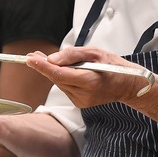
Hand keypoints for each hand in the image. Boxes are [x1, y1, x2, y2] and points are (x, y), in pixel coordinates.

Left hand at [27, 49, 147, 106]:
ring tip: (49, 59)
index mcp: (89, 81)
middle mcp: (84, 94)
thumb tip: (52, 59)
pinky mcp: (80, 103)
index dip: (43, 66)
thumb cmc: (114, 66)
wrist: (127, 85)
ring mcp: (81, 101)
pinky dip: (62, 78)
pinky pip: (66, 88)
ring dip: (54, 71)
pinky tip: (65, 70)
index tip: (30, 59)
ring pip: (60, 83)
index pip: (60, 74)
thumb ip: (73, 55)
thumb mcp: (96, 52)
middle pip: (57, 79)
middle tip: (34, 55)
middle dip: (45, 67)